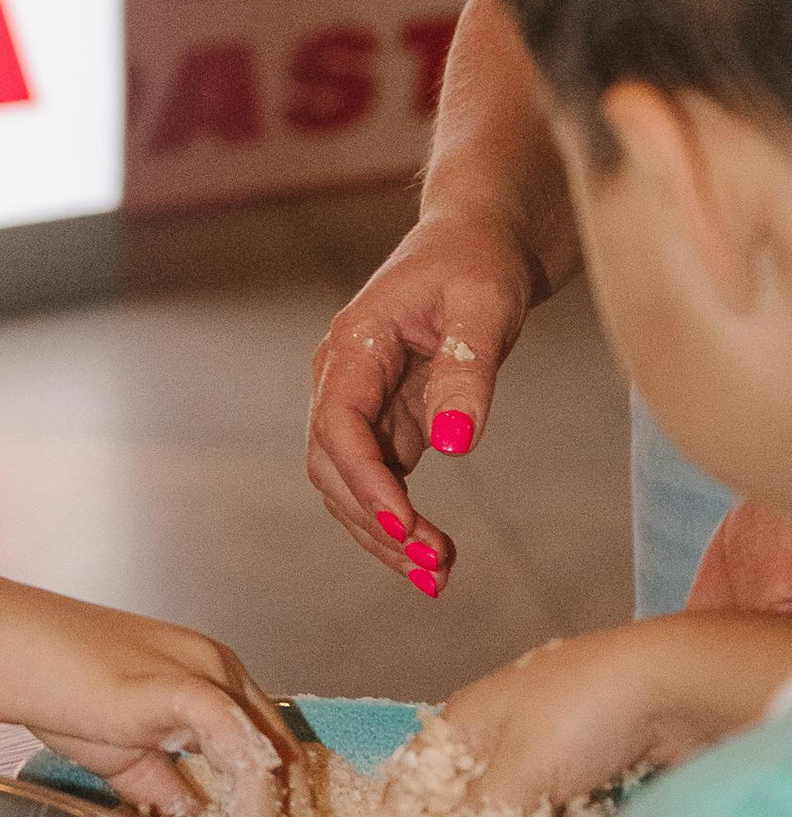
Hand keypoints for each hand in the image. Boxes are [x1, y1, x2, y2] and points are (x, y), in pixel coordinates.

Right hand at [0, 580, 294, 816]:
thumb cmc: (43, 677)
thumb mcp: (115, 743)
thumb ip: (158, 777)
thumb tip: (189, 811)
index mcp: (206, 671)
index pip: (268, 739)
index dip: (281, 797)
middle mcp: (215, 664)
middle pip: (283, 744)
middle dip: (291, 811)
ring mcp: (198, 670)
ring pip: (268, 746)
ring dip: (276, 810)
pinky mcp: (174, 685)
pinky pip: (235, 739)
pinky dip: (251, 792)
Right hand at [308, 210, 538, 597]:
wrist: (478, 241)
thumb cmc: (479, 262)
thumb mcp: (485, 306)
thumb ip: (468, 371)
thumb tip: (455, 444)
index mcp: (355, 344)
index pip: (338, 425)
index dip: (366, 482)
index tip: (409, 527)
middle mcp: (342, 377)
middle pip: (332, 466)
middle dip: (376, 522)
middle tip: (436, 567)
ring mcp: (360, 402)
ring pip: (346, 484)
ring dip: (382, 533)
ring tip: (437, 575)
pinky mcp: (385, 421)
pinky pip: (376, 482)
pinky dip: (397, 522)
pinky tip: (431, 555)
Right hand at [448, 617, 791, 809]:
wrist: (672, 687)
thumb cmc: (579, 719)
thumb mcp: (519, 772)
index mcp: (469, 716)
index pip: (418, 771)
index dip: (408, 816)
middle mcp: (503, 725)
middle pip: (471, 791)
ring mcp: (552, 740)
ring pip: (520, 801)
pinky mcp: (594, 757)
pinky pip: (562, 802)